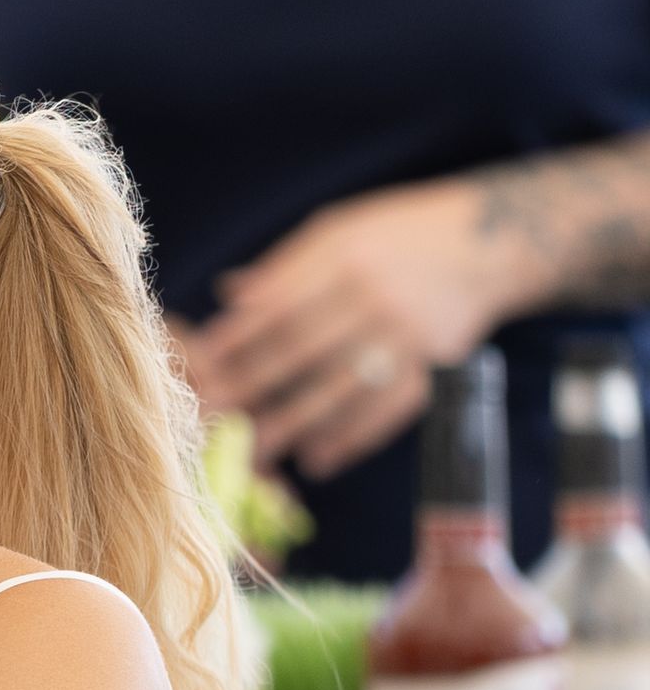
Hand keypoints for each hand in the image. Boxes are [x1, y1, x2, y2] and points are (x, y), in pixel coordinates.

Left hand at [175, 177, 520, 480]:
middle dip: (255, 386)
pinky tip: (319, 459)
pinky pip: (387, 411)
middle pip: (304, 349)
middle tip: (216, 417)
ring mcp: (409, 333)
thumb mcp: (342, 230)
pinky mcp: (436, 365)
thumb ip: (287, 267)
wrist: (487, 243)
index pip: (281, 302)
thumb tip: (230, 295)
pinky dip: (352, 439)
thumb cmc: (397, 236)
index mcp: (346, 254)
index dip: (240, 337)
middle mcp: (377, 293)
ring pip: (342, 387)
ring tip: (258, 451)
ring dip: (296, 424)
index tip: (204, 365)